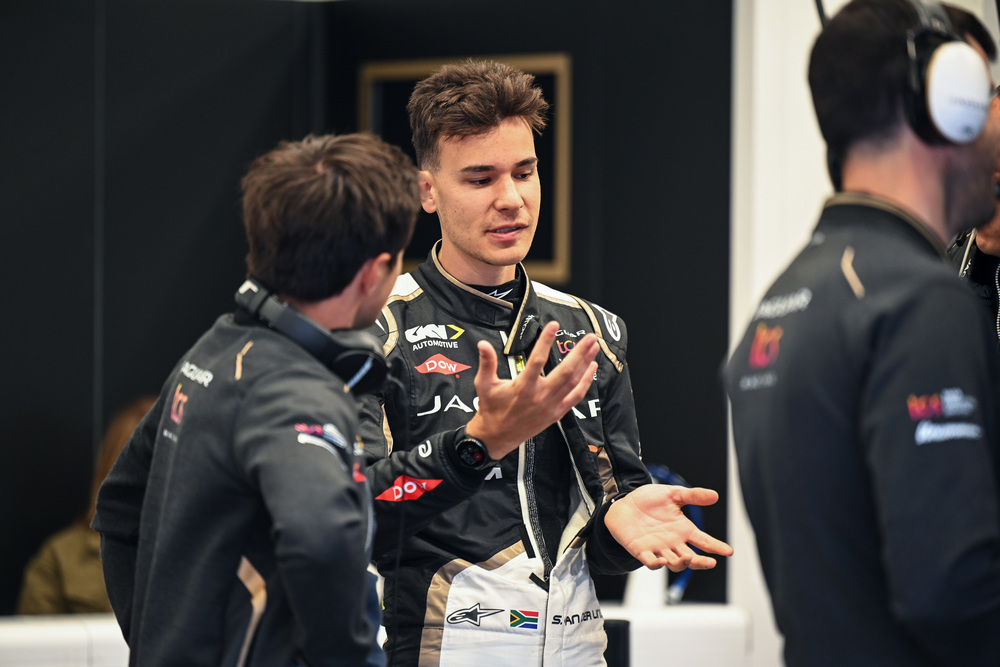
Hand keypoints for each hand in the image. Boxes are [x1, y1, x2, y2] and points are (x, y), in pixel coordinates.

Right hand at [465, 321, 598, 459]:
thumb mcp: (484, 384)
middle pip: (565, 371)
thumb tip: (482, 344)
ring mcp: (551, 406)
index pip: (537, 360)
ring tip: (594, 347)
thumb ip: (486, 363)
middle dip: (579, 352)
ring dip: (586, 363)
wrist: (496, 437)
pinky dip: (586, 382)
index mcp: (523, 387)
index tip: (554, 325)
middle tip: (589, 337)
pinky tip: (591, 369)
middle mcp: (540, 396)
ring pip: (573, 382)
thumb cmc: (491, 408)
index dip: (546, 341)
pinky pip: (576, 396)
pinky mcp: (556, 414)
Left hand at [605, 483, 733, 571]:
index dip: (716, 547)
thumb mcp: (672, 494)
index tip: (728, 551)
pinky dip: (656, 564)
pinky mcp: (641, 551)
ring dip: (682, 562)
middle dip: (701, 562)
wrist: (623, 503)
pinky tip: (662, 561)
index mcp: (683, 530)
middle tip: (711, 562)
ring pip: (674, 563)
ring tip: (688, 556)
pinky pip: (650, 562)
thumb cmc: (648, 500)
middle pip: (691, 558)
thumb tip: (715, 495)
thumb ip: (692, 496)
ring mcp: (657, 548)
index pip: (703, 541)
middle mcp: (673, 542)